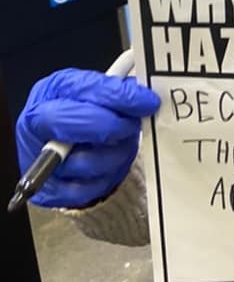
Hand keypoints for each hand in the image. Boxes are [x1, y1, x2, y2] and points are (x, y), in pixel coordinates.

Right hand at [16, 68, 159, 207]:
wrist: (58, 146)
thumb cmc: (78, 113)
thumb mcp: (94, 92)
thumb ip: (114, 91)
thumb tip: (142, 97)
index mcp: (50, 91)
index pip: (86, 91)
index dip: (121, 97)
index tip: (147, 102)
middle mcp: (38, 125)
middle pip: (80, 125)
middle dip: (114, 126)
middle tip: (132, 126)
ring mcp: (39, 159)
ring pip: (87, 162)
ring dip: (114, 154)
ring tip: (121, 144)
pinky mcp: (48, 190)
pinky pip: (85, 191)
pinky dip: (105, 178)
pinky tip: (110, 165)